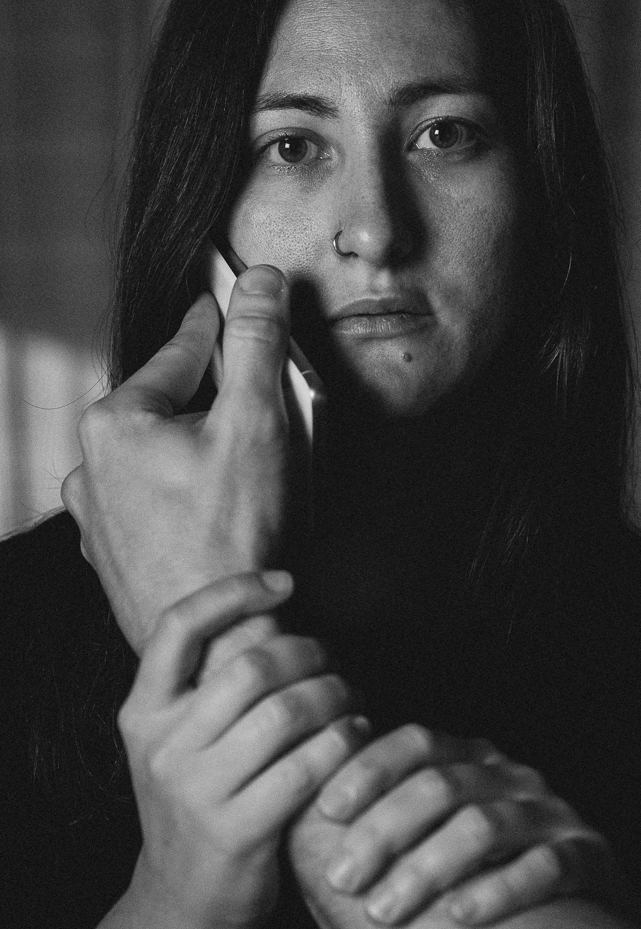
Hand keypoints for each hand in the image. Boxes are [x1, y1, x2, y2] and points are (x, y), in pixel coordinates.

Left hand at [62, 264, 290, 651]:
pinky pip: (152, 502)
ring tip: (246, 473)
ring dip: (195, 450)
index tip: (227, 304)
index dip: (213, 325)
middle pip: (167, 406)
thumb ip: (258, 342)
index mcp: (115, 424)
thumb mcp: (259, 421)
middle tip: (262, 407)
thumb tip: (260, 283)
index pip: (178, 352)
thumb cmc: (239, 538)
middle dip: (213, 399)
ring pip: (157, 456)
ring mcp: (98, 519)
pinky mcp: (115, 557)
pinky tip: (221, 515)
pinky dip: (183, 494)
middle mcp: (90, 468)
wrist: (223, 645)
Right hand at [117, 573, 367, 928]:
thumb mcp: (177, 741)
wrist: (181, 901)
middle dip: (308, 652)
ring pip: (286, 711)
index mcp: (142, 712)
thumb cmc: (198, 801)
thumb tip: (277, 610)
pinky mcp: (236, 830)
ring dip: (334, 694)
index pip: (179, 624)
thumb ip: (208, 685)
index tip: (284, 582)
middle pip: (251, 664)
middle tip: (333, 659)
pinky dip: (342, 740)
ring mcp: (195, 790)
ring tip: (351, 695)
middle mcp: (161, 745)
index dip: (235, 591)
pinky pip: (306, 766)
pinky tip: (356, 734)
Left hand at [292, 724, 607, 928]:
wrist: (578, 927)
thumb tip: (302, 816)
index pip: (415, 743)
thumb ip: (380, 826)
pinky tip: (462, 913)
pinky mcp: (591, 856)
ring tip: (384, 909)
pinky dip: (498, 888)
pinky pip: (545, 865)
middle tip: (342, 877)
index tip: (325, 807)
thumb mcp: (432, 841)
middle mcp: (511, 777)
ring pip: (484, 824)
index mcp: (471, 760)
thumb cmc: (480, 881)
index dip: (369, 768)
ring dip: (427, 868)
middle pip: (441, 784)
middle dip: (384, 830)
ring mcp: (553, 813)